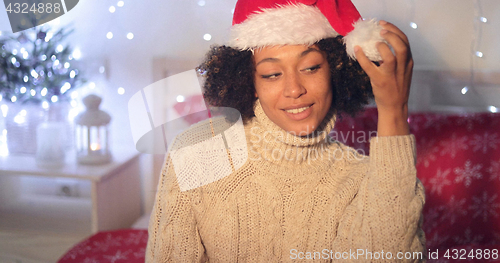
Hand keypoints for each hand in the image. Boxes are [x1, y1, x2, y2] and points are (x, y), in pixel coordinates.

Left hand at [354, 20, 412, 135]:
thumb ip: (397, 59)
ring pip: (391, 57)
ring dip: (382, 46)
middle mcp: (402, 67)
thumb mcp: (402, 72)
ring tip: (374, 41)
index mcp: (408, 63)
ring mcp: (391, 75)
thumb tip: (382, 45)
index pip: (406, 42)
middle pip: (402, 46)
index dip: (395, 31)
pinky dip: (362, 57)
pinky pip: (370, 67)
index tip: (384, 25)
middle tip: (380, 30)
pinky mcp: (380, 81)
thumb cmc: (396, 88)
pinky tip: (357, 50)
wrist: (394, 107)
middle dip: (391, 34)